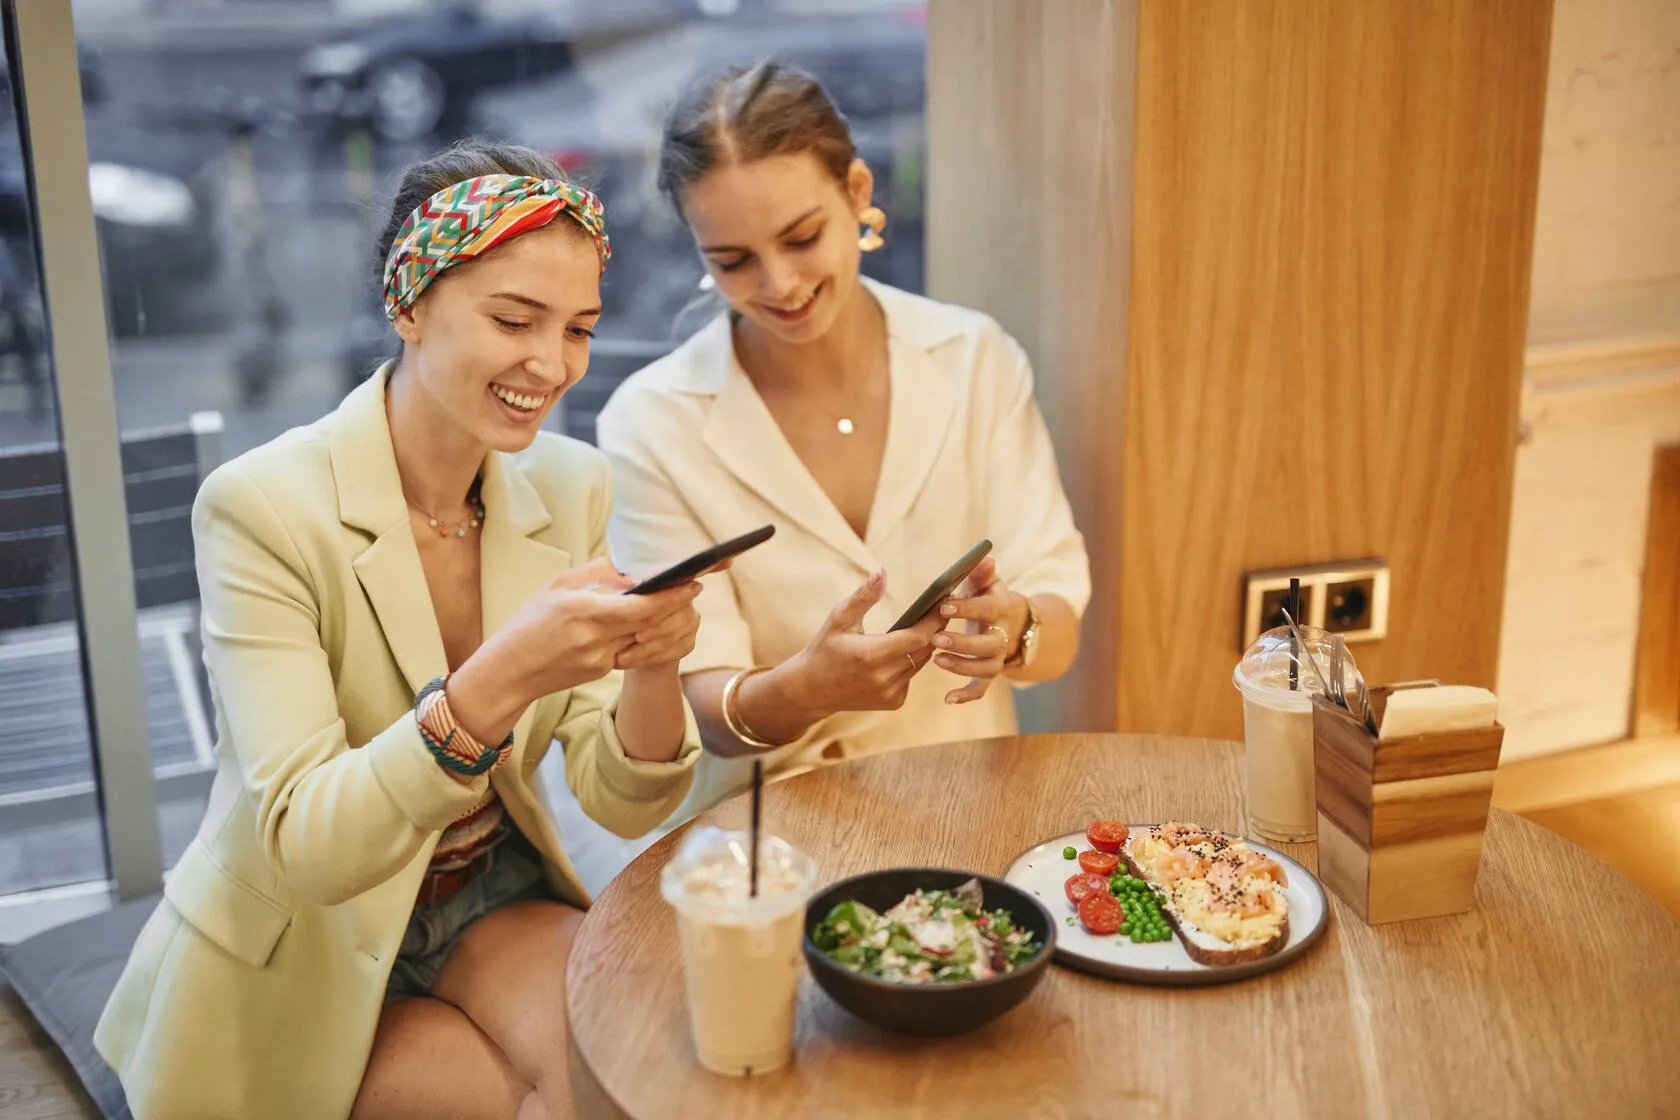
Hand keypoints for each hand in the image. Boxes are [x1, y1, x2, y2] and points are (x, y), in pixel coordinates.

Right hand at [484, 557, 700, 700]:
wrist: (509, 671)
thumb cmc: (528, 622)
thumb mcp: (556, 585)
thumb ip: (597, 573)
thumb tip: (632, 576)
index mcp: (583, 611)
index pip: (642, 607)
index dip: (672, 597)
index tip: (693, 583)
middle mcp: (595, 639)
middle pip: (651, 624)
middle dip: (676, 606)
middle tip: (693, 589)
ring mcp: (599, 660)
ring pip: (645, 640)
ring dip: (663, 624)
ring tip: (675, 605)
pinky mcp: (600, 673)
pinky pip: (630, 652)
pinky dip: (643, 638)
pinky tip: (650, 625)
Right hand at [780, 570, 945, 716]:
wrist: (813, 690)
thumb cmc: (825, 647)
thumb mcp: (839, 618)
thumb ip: (864, 596)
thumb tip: (882, 571)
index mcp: (870, 655)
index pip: (917, 637)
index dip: (934, 620)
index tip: (944, 602)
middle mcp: (883, 678)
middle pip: (924, 649)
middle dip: (934, 628)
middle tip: (941, 608)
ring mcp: (890, 693)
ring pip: (921, 662)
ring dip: (924, 644)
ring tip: (925, 623)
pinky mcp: (894, 702)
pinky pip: (912, 675)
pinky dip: (911, 661)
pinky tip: (902, 650)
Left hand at [930, 557, 1029, 704]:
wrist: (1009, 621)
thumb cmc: (987, 595)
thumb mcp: (985, 581)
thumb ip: (981, 571)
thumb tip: (984, 557)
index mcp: (1000, 608)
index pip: (986, 608)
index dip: (966, 609)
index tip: (944, 605)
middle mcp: (1002, 635)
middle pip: (988, 644)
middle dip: (962, 643)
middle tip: (936, 638)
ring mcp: (997, 656)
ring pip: (986, 668)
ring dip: (963, 666)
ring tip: (937, 660)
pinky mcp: (989, 672)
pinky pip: (982, 688)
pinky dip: (967, 696)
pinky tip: (947, 699)